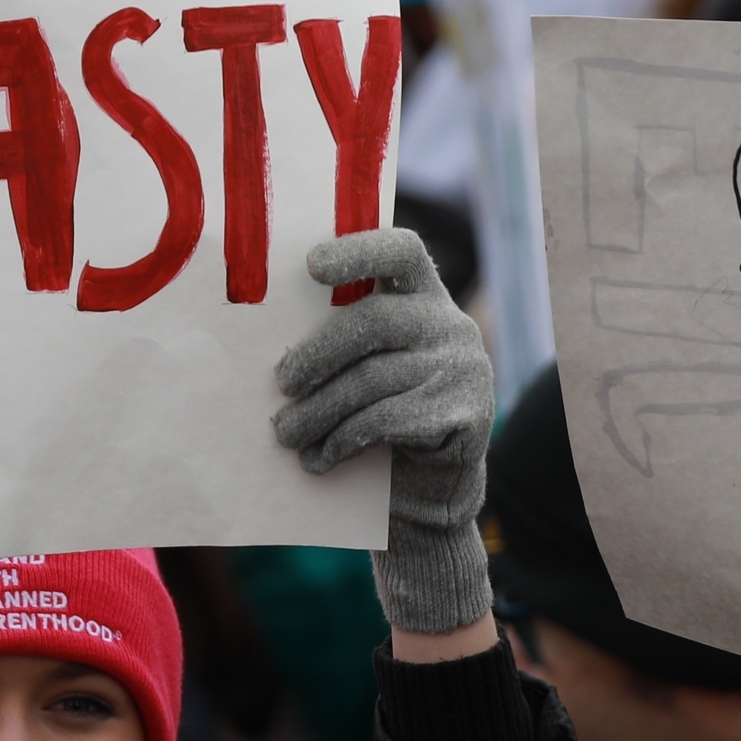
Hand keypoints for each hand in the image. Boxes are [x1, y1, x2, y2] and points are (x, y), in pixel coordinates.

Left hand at [271, 228, 494, 636]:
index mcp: (424, 296)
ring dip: (317, 412)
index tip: (310, 265)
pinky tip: (319, 459)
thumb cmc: (382, 415)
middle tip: (279, 383)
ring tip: (285, 433)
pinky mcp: (467, 415)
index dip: (358, 251)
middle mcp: (450, 324)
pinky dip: (342, 441)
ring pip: (371, 381)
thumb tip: (274, 348)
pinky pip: (387, 421)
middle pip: (373, 321)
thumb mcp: (366, 366)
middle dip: (316, 354)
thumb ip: (343, 339)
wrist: (430, 489)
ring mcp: (465, 368)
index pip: (401, 251)